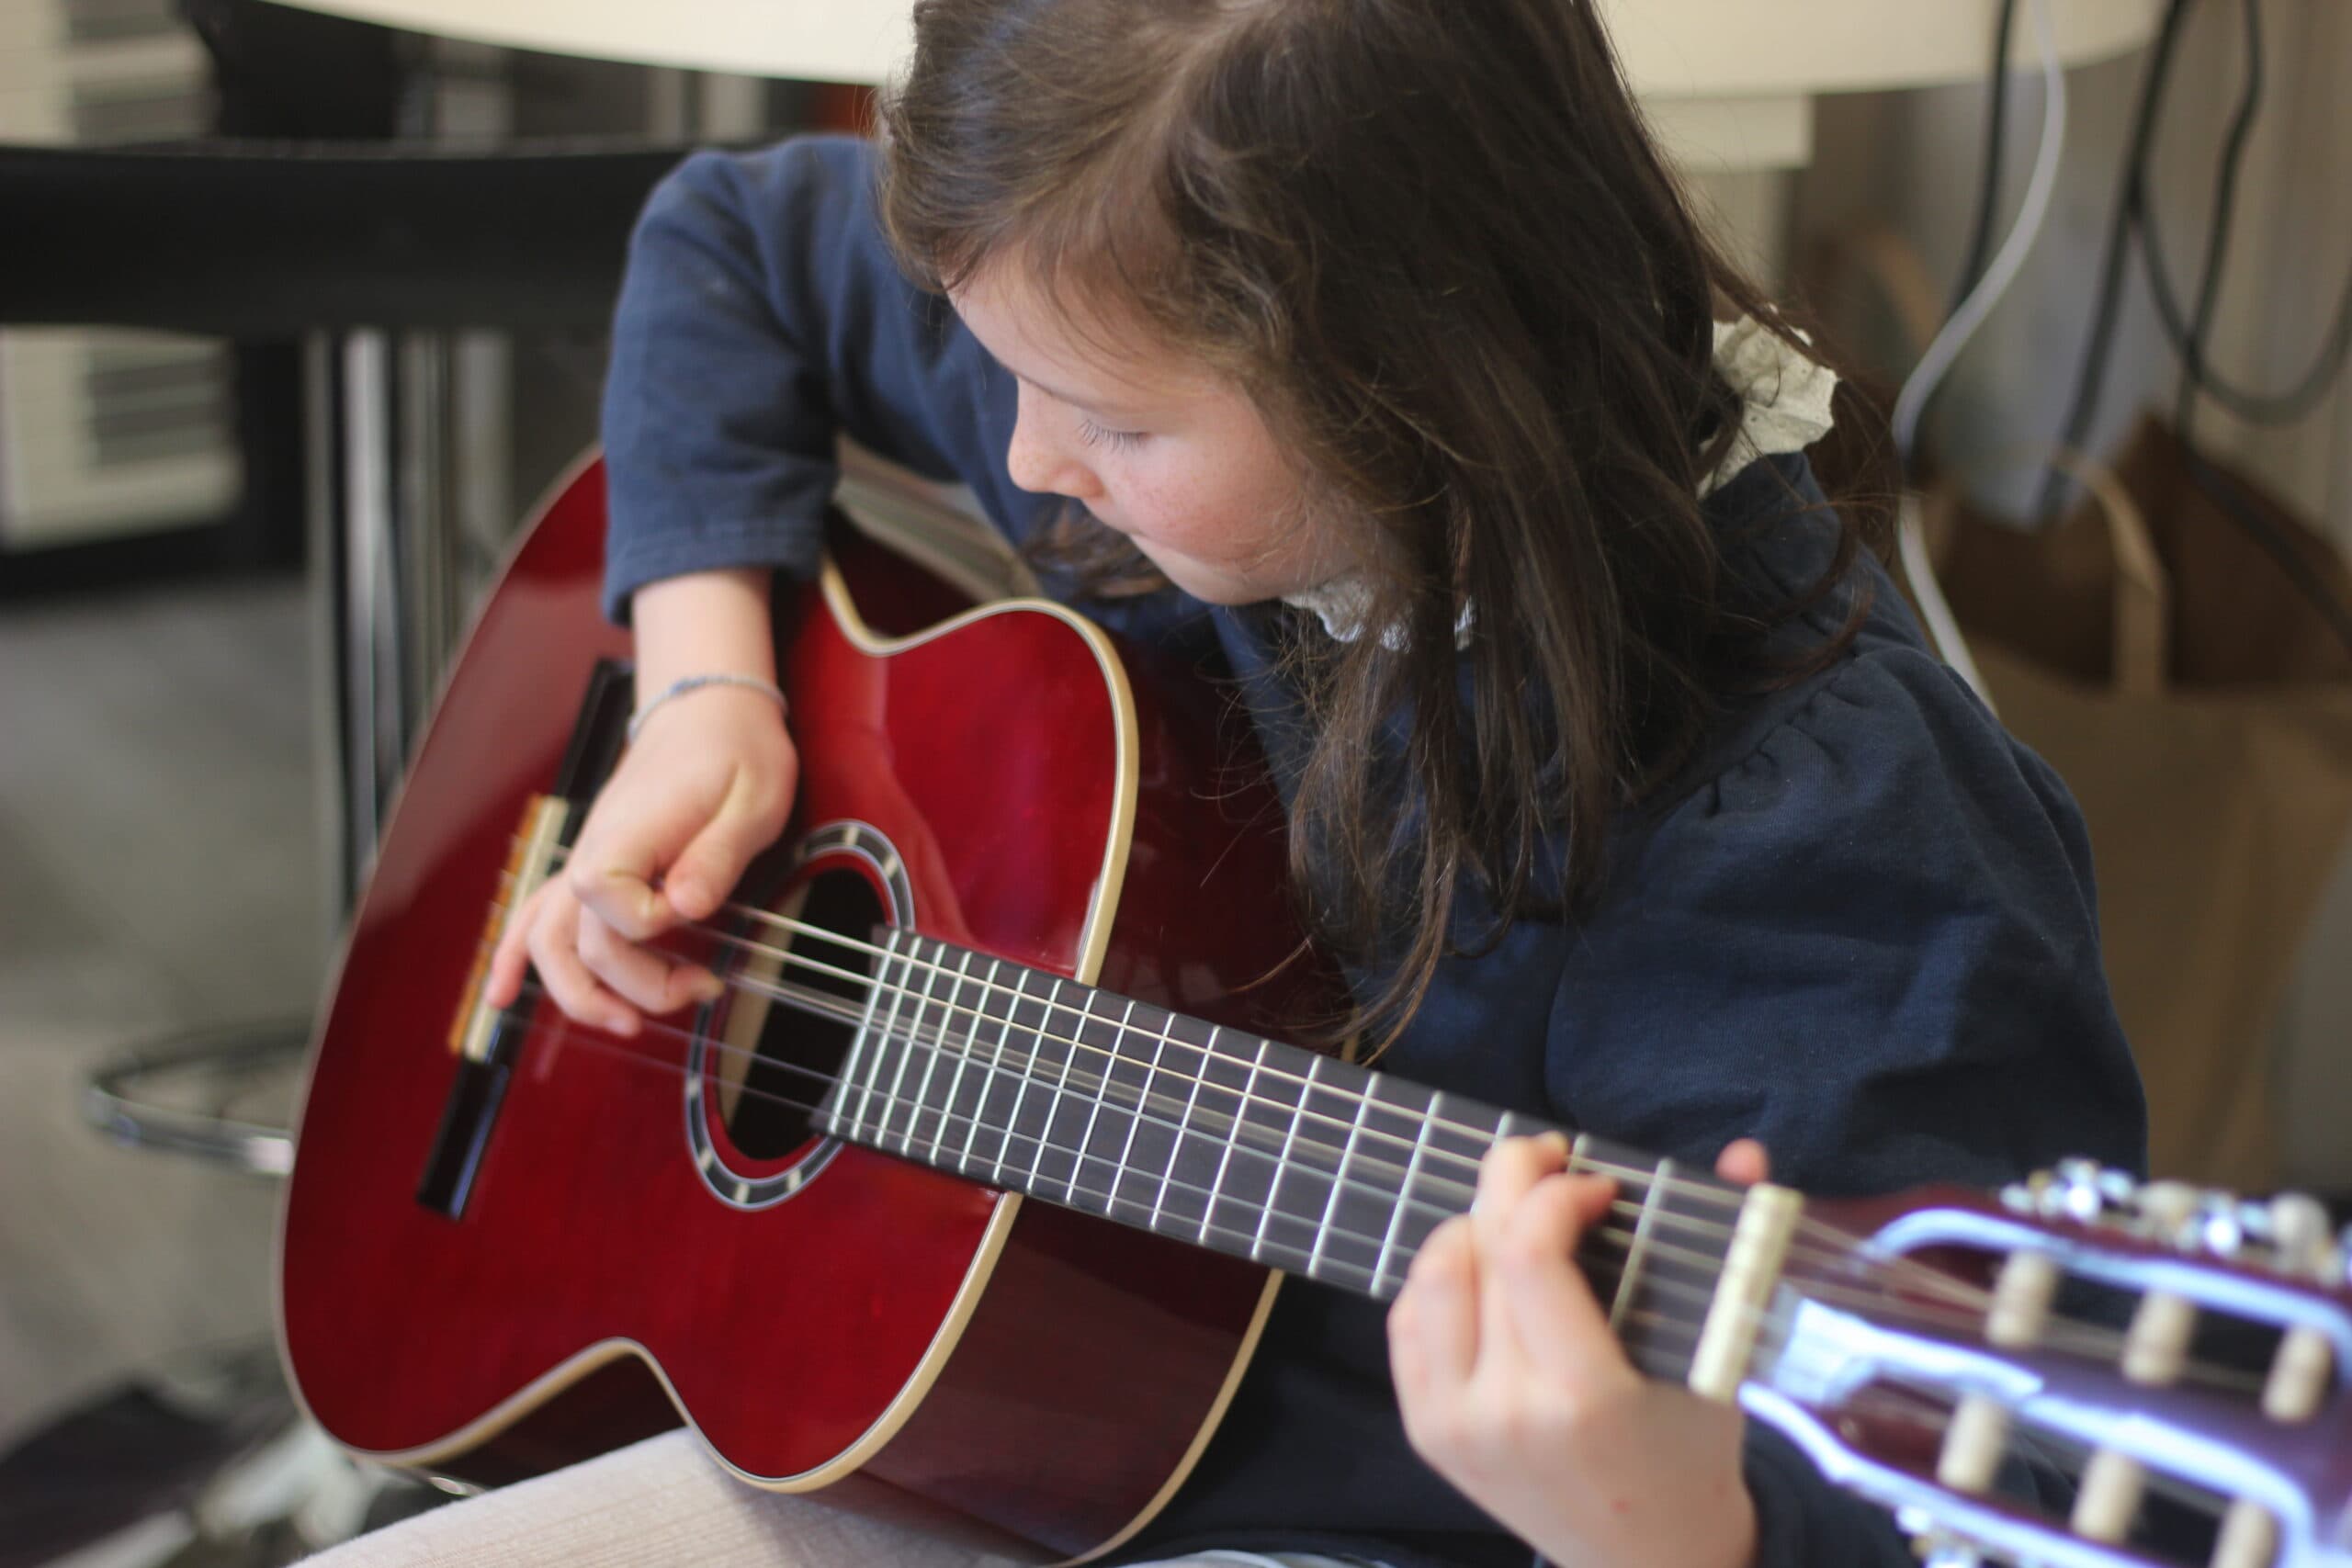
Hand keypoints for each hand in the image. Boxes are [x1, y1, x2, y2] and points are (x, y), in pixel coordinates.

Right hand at [484, 683, 797, 1034]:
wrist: (710, 711)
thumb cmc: (736, 751)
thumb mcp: (755, 799)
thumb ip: (718, 854)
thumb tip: (685, 905)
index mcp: (627, 832)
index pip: (611, 904)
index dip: (655, 924)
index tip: (699, 908)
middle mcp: (593, 849)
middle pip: (579, 940)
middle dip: (636, 985)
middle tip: (698, 991)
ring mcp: (586, 858)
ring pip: (546, 939)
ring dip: (576, 994)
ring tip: (625, 1025)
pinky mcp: (592, 864)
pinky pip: (536, 913)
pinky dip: (513, 957)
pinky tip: (499, 997)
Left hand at [1387, 1134, 1771, 1567]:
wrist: (1650, 1560)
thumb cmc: (1692, 1457)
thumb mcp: (1720, 1362)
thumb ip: (1732, 1248)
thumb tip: (1745, 1152)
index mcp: (1583, 1399)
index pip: (1529, 1252)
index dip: (1556, 1191)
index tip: (1598, 1183)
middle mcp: (1504, 1412)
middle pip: (1477, 1249)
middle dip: (1512, 1179)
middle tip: (1551, 1160)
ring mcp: (1454, 1424)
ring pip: (1431, 1276)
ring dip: (1471, 1224)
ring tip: (1518, 1214)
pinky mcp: (1426, 1431)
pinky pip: (1407, 1320)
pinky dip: (1440, 1276)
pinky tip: (1484, 1267)